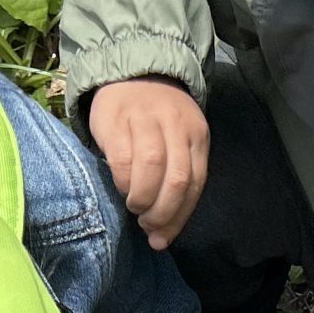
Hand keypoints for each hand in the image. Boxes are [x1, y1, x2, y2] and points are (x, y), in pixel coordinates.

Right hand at [88, 77, 209, 250]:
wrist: (130, 74)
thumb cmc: (155, 120)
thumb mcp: (177, 142)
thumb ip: (176, 179)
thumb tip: (162, 235)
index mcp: (196, 135)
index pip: (195, 184)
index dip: (179, 217)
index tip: (163, 239)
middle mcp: (176, 124)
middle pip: (177, 179)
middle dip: (162, 213)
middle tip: (147, 225)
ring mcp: (146, 118)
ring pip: (152, 167)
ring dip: (143, 198)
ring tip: (135, 207)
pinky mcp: (117, 118)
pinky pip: (123, 158)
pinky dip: (123, 181)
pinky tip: (121, 188)